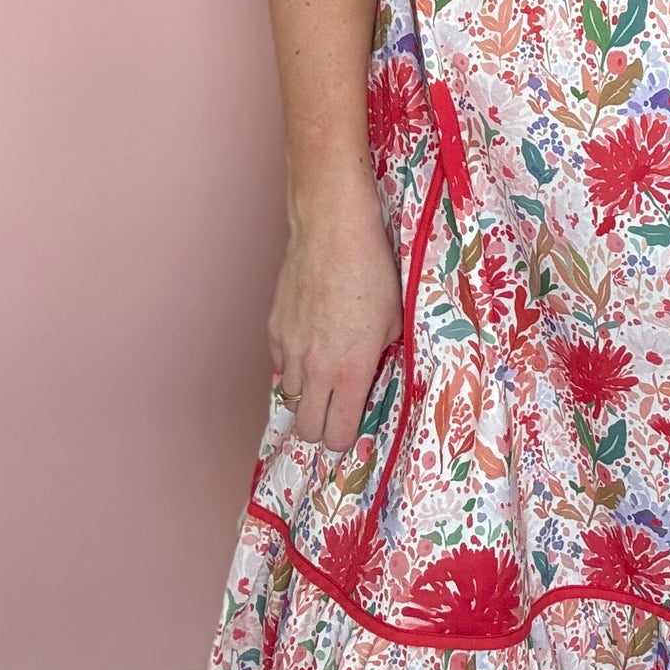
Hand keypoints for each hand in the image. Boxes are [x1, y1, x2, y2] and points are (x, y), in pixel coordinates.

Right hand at [267, 189, 404, 453]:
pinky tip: (309, 346)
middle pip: (307, 429)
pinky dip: (291, 366)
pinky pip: (279, 365)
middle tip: (336, 409)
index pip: (338, 435)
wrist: (334, 232)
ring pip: (289, 398)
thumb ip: (381, 357)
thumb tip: (375, 374)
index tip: (353, 426)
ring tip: (323, 375)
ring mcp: (290, 350)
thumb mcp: (394, 321)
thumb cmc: (373, 271)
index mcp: (351, 372)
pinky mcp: (275, 329)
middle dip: (322, 426)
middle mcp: (316, 369)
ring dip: (306, 395)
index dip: (346, 437)